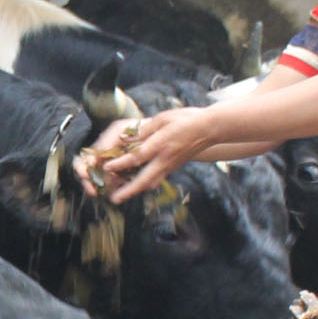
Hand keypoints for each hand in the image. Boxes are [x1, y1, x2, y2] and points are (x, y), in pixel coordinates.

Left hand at [78, 105, 218, 202]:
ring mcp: (170, 165)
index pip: (138, 156)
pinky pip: (158, 179)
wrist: (210, 128)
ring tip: (121, 196)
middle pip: (145, 178)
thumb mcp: (163, 118)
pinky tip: (137, 186)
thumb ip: (144, 129)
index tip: (107, 167)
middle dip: (129, 191)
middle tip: (115, 200)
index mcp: (161, 143)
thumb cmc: (186, 119)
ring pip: (151, 182)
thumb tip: (124, 137)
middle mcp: (165, 158)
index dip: (121, 163)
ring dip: (136, 190)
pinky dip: (146, 184)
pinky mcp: (173, 167)